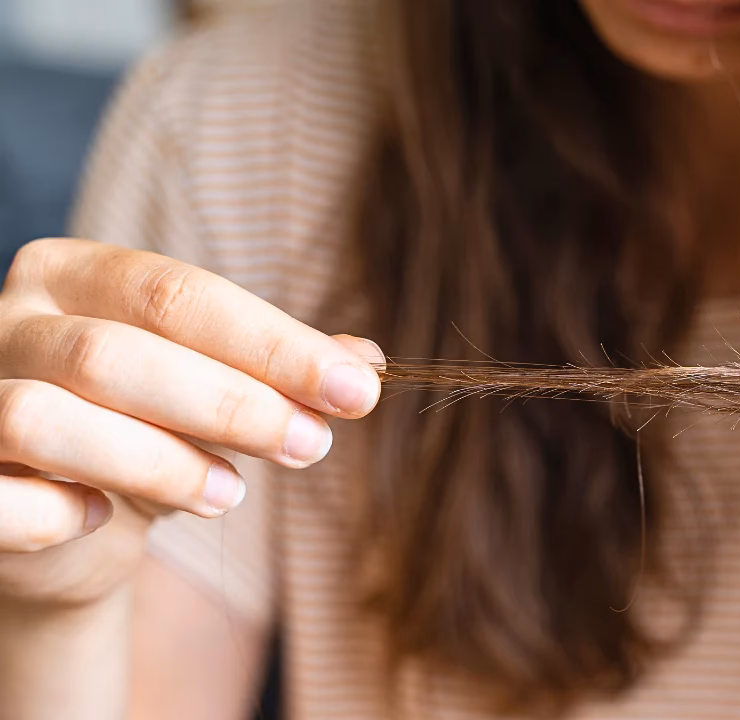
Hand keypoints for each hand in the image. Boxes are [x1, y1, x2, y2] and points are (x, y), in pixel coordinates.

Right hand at [0, 238, 382, 605]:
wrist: (56, 521)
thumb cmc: (145, 433)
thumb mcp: (218, 393)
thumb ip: (281, 372)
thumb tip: (366, 365)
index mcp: (73, 274)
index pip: (177, 294)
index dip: (273, 345)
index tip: (358, 393)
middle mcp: (10, 322)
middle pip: (117, 352)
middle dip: (231, 403)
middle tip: (311, 446)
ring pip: (48, 417)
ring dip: (156, 461)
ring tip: (231, 495)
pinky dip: (53, 512)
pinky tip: (104, 518)